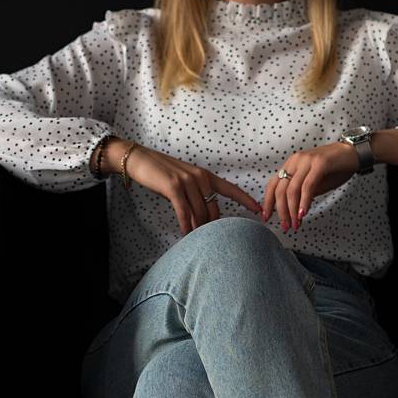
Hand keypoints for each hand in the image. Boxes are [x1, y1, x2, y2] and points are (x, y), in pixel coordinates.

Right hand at [124, 145, 263, 235]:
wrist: (139, 159)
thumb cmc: (160, 173)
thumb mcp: (183, 181)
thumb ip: (196, 194)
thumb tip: (203, 216)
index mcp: (205, 175)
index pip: (230, 188)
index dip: (245, 199)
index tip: (258, 209)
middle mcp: (199, 177)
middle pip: (212, 208)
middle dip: (210, 225)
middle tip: (206, 238)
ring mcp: (187, 181)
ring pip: (199, 211)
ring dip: (197, 227)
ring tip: (194, 238)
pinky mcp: (173, 187)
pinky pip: (184, 211)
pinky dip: (186, 224)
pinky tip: (185, 233)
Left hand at [262, 141, 359, 231]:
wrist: (353, 154)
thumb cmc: (334, 169)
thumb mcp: (314, 182)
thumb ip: (301, 193)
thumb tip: (291, 211)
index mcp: (291, 164)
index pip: (273, 185)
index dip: (268, 202)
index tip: (266, 217)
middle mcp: (295, 161)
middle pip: (280, 189)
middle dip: (281, 211)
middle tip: (285, 226)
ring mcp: (307, 160)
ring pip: (292, 189)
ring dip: (292, 210)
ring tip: (296, 224)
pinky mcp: (320, 163)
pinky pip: (307, 186)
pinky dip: (304, 201)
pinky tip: (303, 213)